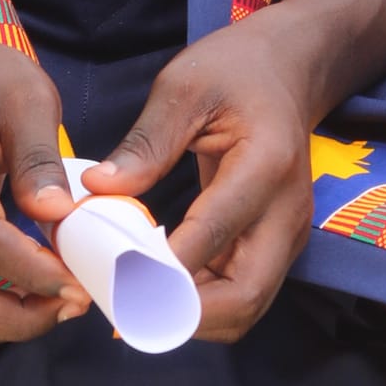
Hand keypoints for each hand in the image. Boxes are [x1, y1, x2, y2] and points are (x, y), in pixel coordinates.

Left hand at [81, 0, 385, 344]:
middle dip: (183, 313)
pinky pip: (243, 292)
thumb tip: (97, 189)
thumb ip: (145, 143)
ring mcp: (287, 234)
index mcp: (266, 165)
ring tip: (132, 298)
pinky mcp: (277, 244)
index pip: (214, 234)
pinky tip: (157, 284)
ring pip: (246, 306)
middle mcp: (287, 212)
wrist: (288, 70)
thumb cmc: (235, 71)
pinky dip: (201, 303)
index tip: (111, 280)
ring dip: (191, 315)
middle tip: (121, 306)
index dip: (163, 267)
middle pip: (246, 296)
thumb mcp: (184, 88)